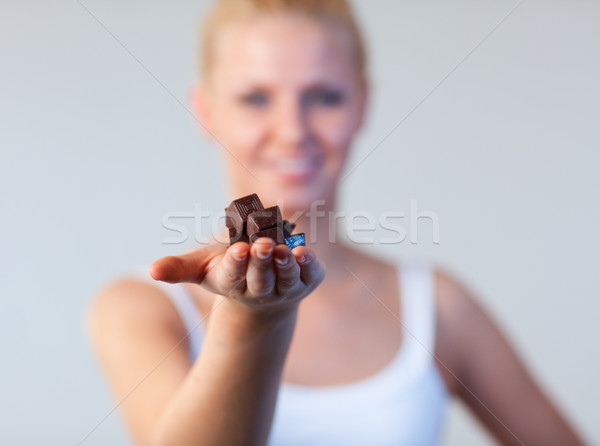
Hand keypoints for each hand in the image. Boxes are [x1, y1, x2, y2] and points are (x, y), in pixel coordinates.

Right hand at [149, 238, 324, 310]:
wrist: (265, 290)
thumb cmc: (230, 270)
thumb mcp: (203, 266)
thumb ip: (180, 268)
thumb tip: (151, 270)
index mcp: (232, 284)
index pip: (232, 275)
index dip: (236, 263)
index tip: (238, 249)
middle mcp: (260, 290)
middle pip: (260, 279)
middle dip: (261, 262)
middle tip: (262, 245)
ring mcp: (285, 288)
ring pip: (285, 279)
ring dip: (286, 265)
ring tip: (285, 250)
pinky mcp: (306, 281)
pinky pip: (309, 275)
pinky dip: (309, 266)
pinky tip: (306, 254)